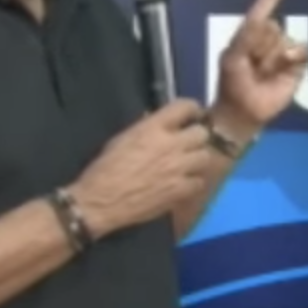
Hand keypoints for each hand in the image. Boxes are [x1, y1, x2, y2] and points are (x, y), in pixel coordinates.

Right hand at [66, 99, 214, 237]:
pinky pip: (200, 181)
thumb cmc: (105, 168)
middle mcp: (171, 144)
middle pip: (202, 133)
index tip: (192, 115)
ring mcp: (179, 168)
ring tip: (187, 164)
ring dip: (197, 159)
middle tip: (189, 143)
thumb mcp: (123, 138)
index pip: (184, 107)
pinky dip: (193, 182)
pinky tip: (183, 184)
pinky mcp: (181, 190)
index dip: (192, 109)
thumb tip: (159, 124)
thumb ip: (146, 129)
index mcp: (153, 128)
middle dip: (196, 137)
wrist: (102, 201)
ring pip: (205, 156)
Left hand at [212, 0, 307, 134]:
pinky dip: (289, 62)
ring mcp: (285, 50)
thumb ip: (248, 37)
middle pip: (273, 25)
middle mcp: (271, 36)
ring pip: (285, 41)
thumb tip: (269, 21)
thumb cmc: (232, 84)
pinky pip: (300, 52)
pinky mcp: (298, 66)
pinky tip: (277, 75)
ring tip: (262, 74)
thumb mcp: (232, 58)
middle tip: (251, 64)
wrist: (245, 113)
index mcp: (252, 30)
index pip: (268, 1)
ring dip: (272, 59)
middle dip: (261, 46)